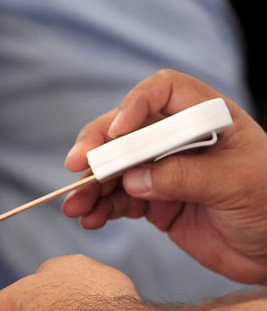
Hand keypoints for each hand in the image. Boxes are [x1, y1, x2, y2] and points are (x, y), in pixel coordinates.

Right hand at [63, 69, 266, 282]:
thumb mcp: (236, 184)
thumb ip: (184, 177)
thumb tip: (133, 180)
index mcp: (205, 118)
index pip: (163, 92)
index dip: (135, 104)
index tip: (117, 133)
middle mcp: (178, 138)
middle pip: (126, 129)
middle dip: (97, 146)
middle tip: (77, 166)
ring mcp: (163, 170)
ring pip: (115, 168)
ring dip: (92, 185)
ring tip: (75, 205)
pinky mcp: (154, 202)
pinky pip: (119, 200)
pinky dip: (101, 208)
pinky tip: (89, 218)